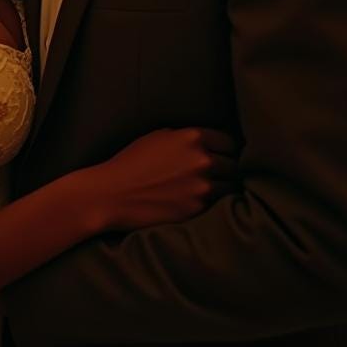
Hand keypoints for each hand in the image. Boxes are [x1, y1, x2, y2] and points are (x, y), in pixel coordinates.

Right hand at [92, 127, 236, 231]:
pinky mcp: (197, 210)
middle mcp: (202, 161)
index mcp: (193, 137)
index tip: (223, 155)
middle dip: (228, 168)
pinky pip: (218, 205)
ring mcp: (202, 188)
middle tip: (221, 174)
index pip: (229, 142)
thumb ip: (187, 137)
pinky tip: (203, 201)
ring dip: (224, 187)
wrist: (113, 193)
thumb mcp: (159, 136)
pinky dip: (214, 203)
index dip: (226, 149)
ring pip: (231, 187)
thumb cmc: (132, 161)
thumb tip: (209, 143)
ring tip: (216, 189)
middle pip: (234, 165)